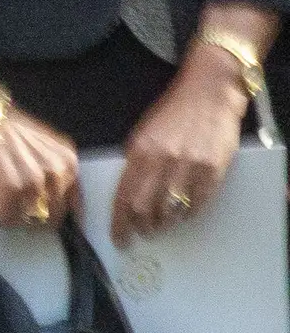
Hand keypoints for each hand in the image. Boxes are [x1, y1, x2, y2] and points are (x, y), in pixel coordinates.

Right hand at [0, 102, 85, 227]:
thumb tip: (52, 199)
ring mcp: (34, 183)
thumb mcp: (46, 147)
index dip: (57, 214)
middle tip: (21, 214)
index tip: (45, 217)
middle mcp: (57, 174)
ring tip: (6, 211)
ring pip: (30, 219)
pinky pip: (7, 217)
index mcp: (69, 164)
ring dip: (17, 219)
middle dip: (36, 219)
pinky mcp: (9, 190)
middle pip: (52, 216)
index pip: (73, 205)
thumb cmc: (9, 127)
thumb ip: (55, 170)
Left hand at [116, 52, 255, 239]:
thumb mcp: (143, 134)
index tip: (119, 238)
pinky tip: (183, 214)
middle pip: (144, 207)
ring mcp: (189, 165)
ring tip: (160, 225)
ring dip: (163, 223)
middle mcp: (162, 159)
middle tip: (140, 234)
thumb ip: (135, 162)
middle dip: (140, 227)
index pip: (123, 195)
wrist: (208, 95)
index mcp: (139, 150)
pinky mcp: (213, 170)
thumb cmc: (172, 115)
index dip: (119, 222)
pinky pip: (197, 204)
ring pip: (171, 209)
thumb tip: (127, 195)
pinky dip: (188, 214)